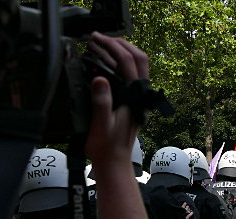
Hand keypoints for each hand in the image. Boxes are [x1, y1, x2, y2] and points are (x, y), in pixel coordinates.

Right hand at [85, 32, 148, 168]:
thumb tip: (99, 79)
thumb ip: (101, 102)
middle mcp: (140, 95)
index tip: (96, 38)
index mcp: (134, 97)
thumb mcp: (101, 124)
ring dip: (121, 51)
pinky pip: (130, 76)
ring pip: (137, 66)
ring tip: (101, 44)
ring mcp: (137, 98)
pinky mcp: (132, 102)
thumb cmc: (107, 148)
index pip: (128, 62)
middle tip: (99, 37)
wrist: (114, 163)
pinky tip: (105, 63)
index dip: (112, 46)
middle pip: (138, 58)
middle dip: (120, 43)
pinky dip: (119, 63)